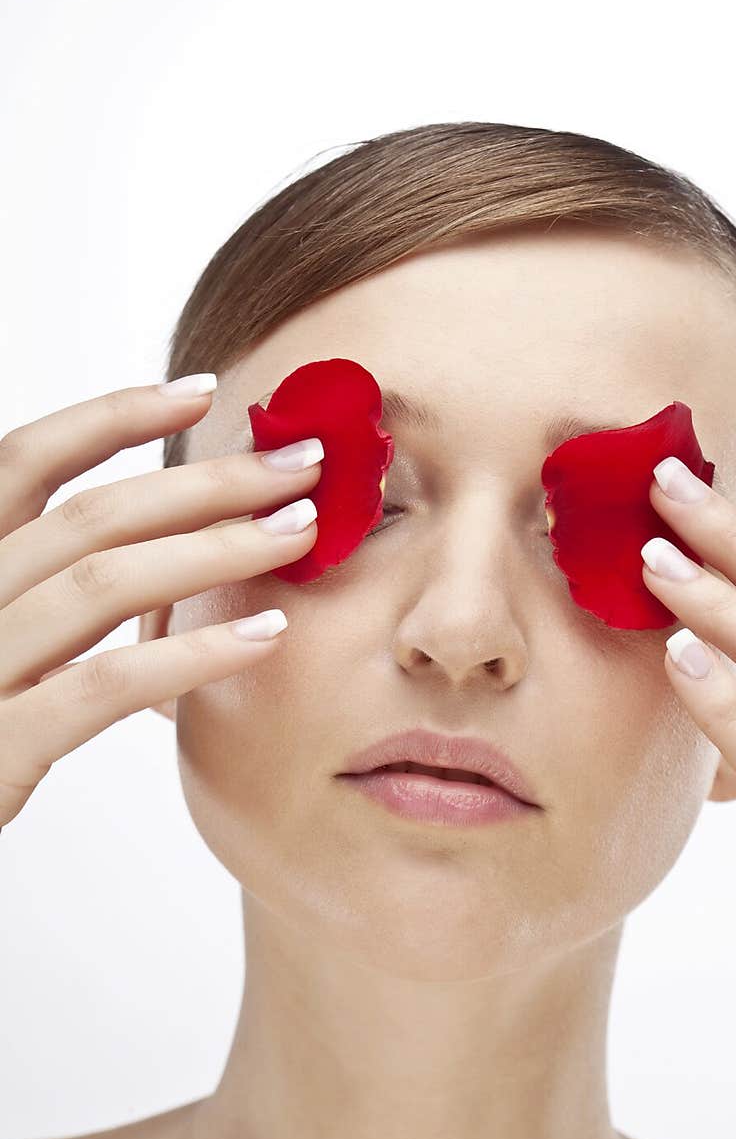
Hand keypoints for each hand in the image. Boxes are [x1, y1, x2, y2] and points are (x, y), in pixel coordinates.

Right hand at [0, 379, 321, 830]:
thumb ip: (41, 580)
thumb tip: (153, 532)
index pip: (25, 461)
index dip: (113, 418)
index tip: (204, 393)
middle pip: (90, 516)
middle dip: (206, 483)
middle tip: (301, 467)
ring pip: (105, 583)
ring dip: (215, 549)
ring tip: (300, 533)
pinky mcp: (0, 745)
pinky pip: (108, 683)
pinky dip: (194, 653)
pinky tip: (267, 636)